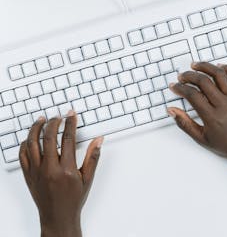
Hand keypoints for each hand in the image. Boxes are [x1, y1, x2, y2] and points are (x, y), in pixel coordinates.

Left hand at [19, 111, 103, 236]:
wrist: (57, 217)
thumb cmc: (73, 199)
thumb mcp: (87, 178)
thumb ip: (92, 157)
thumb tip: (99, 140)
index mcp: (66, 169)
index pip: (67, 138)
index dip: (70, 123)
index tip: (71, 114)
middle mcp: (50, 169)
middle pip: (48, 137)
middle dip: (53, 122)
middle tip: (57, 116)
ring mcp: (36, 172)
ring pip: (32, 143)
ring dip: (36, 128)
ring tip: (42, 120)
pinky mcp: (28, 175)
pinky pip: (22, 155)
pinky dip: (25, 143)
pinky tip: (30, 137)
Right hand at [168, 62, 226, 159]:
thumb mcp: (202, 138)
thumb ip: (185, 124)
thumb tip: (172, 111)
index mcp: (212, 116)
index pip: (192, 95)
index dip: (180, 88)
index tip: (174, 87)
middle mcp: (224, 104)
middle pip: (203, 81)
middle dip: (189, 76)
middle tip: (182, 76)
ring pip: (218, 74)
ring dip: (204, 66)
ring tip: (195, 65)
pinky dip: (226, 68)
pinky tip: (218, 67)